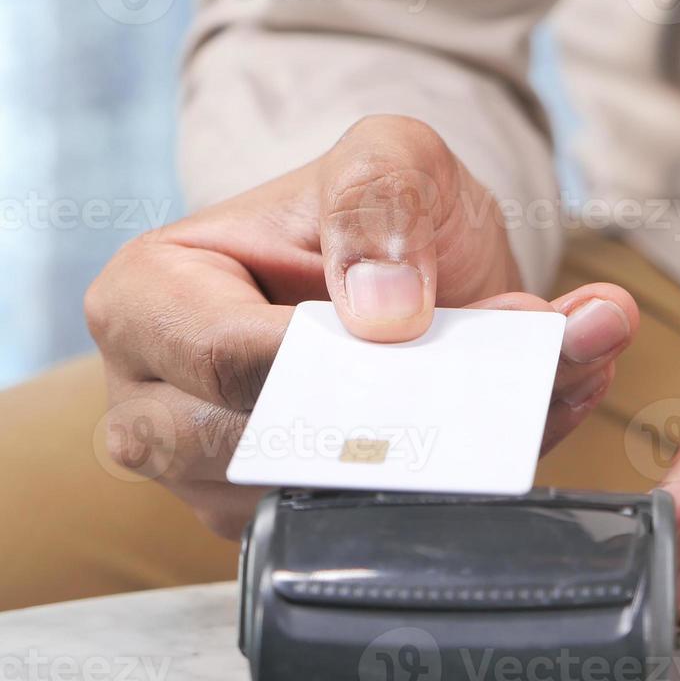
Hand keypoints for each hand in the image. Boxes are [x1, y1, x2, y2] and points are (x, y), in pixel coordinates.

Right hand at [85, 115, 637, 535]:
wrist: (420, 264)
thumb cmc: (379, 209)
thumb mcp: (388, 156)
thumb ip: (380, 200)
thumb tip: (386, 308)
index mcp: (147, 298)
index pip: (230, 360)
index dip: (336, 360)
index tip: (425, 332)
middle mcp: (157, 401)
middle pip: (272, 450)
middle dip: (401, 413)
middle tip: (508, 365)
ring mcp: (216, 477)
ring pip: (330, 501)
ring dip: (450, 451)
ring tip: (532, 381)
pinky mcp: (287, 516)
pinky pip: (374, 524)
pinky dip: (464, 475)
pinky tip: (518, 417)